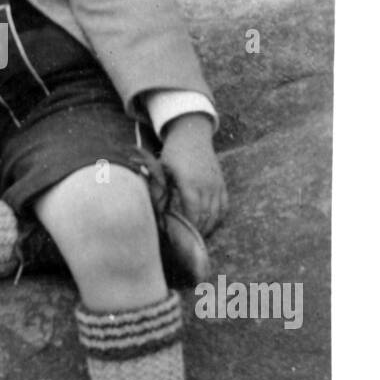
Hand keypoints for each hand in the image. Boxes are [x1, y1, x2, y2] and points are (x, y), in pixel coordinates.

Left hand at [159, 114, 227, 236]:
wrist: (192, 135)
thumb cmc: (173, 153)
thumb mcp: (161, 169)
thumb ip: (158, 190)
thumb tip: (155, 212)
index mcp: (190, 183)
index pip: (193, 213)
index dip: (189, 227)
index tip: (181, 237)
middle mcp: (206, 185)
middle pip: (206, 217)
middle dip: (198, 232)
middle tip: (188, 244)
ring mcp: (216, 185)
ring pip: (216, 214)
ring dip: (209, 228)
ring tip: (198, 238)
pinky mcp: (222, 183)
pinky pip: (224, 206)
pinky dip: (219, 218)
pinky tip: (211, 225)